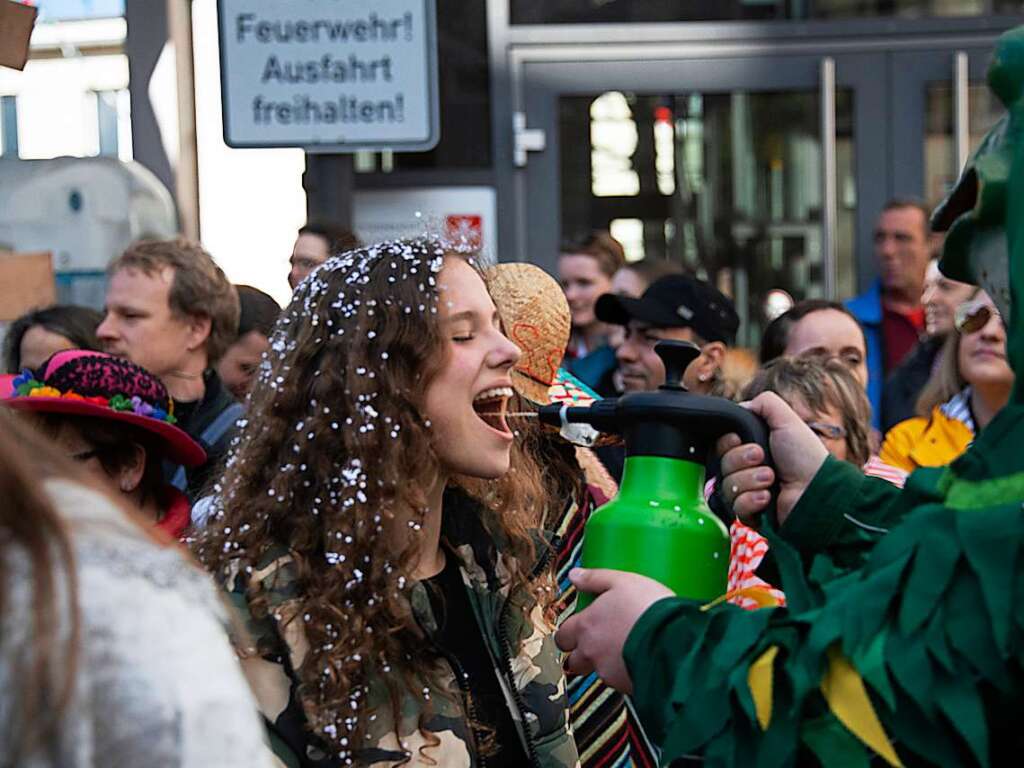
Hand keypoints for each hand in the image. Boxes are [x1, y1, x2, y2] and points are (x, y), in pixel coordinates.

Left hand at [555, 568, 672, 694]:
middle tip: (596, 642)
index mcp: (586, 626)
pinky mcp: (626, 687)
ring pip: (597, 672)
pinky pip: (619, 681)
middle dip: (579, 654)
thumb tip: (575, 575)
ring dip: (604, 664)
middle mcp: (591, 652)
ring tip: (624, 649)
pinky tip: (640, 659)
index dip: (569, 632)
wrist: (675, 642)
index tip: (577, 627)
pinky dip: (625, 672)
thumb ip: (594, 579)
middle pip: (573, 660)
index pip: (563, 635)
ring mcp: (607, 672)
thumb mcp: (622, 581)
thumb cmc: (649, 610)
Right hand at [716, 392, 827, 526]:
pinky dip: (752, 501)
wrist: (817, 490)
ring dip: (750, 480)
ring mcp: (748, 492)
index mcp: (752, 449)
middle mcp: (747, 470)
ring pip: (727, 486)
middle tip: (763, 459)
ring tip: (772, 480)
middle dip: (742, 461)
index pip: (721, 446)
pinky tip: (767, 498)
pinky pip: (736, 507)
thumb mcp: (787, 420)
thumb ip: (765, 404)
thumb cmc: (805, 456)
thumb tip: (742, 406)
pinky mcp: (751, 513)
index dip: (728, 443)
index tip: (741, 440)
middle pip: (722, 464)